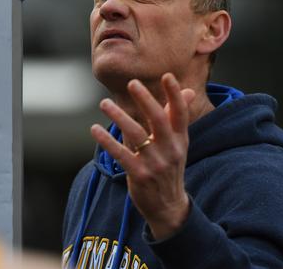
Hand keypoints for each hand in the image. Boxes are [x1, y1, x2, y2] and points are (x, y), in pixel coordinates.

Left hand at [90, 73, 195, 238]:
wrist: (168, 207)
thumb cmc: (169, 168)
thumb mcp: (178, 144)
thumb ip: (176, 117)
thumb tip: (187, 91)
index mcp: (180, 139)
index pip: (180, 113)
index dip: (174, 94)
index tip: (167, 76)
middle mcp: (170, 149)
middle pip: (159, 119)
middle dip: (146, 99)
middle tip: (132, 82)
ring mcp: (155, 163)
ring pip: (136, 134)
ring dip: (119, 116)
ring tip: (104, 103)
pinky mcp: (139, 175)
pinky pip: (121, 154)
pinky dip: (107, 141)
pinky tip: (95, 129)